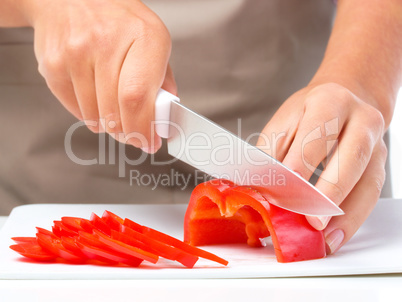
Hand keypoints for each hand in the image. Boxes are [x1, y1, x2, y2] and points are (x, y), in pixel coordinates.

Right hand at [25, 0, 176, 152]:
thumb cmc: (117, 20)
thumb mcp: (152, 38)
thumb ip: (162, 78)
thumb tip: (164, 116)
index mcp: (143, 36)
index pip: (137, 97)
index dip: (142, 128)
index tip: (148, 142)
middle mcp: (106, 42)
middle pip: (115, 112)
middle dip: (128, 132)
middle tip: (133, 133)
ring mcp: (75, 54)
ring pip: (95, 117)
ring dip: (108, 124)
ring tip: (113, 106)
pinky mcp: (53, 66)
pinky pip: (76, 110)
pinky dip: (90, 114)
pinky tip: (95, 95)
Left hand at [257, 83, 386, 253]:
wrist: (346, 100)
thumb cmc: (308, 114)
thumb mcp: (284, 123)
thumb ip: (272, 152)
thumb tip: (259, 187)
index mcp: (330, 102)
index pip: (317, 135)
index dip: (302, 162)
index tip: (286, 188)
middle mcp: (361, 119)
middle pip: (351, 158)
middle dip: (329, 192)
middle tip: (311, 220)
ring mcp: (377, 143)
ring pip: (367, 182)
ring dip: (346, 215)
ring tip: (325, 238)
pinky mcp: (380, 165)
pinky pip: (370, 195)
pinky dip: (353, 218)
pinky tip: (336, 235)